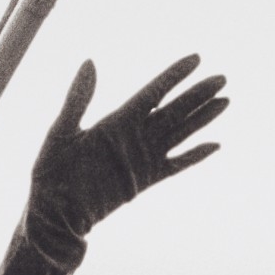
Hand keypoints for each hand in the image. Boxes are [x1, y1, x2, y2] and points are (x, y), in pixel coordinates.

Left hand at [0, 54, 228, 274]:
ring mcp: (141, 159)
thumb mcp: (60, 133)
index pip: (152, 92)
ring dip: (202, 119)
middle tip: (222, 77)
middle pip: (173, 110)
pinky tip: (215, 145)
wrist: (53, 217)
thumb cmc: (49, 175)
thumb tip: (89, 62)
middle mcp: (132, 136)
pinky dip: (195, 156)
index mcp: (114, 121)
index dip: (173, 75)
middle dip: (197, 94)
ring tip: (225, 101)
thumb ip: (77, 99)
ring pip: (180, 133)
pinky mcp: (145, 181)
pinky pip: (176, 165)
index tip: (196, 58)